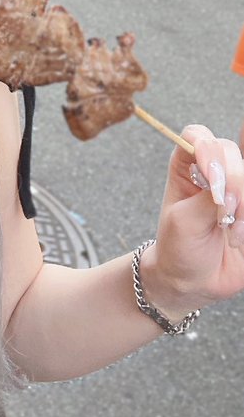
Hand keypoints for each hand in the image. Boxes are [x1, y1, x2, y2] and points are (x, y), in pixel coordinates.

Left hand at [144, 124, 243, 314]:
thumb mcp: (184, 221)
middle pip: (229, 151)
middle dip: (231, 179)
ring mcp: (236, 187)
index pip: (196, 136)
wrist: (194, 280)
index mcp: (186, 166)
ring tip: (231, 229)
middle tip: (224, 210)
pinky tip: (239, 233)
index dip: (206, 148)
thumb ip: (207, 198)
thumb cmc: (179, 247)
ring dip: (243, 202)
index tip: (211, 175)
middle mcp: (212, 170)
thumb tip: (229, 182)